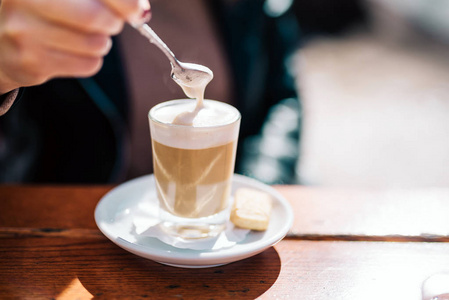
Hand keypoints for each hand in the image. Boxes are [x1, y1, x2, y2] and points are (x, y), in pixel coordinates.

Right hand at [0, 0, 150, 93]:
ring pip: (96, 44)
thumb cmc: (39, 8)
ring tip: (83, 35)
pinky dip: (91, 58)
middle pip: (96, 17)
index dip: (125, 2)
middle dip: (113, 21)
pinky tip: (72, 50)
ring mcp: (22, 34)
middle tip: (109, 21)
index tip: (137, 10)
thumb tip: (139, 11)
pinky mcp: (31, 64)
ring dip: (101, 41)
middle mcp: (21, 1)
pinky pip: (88, 64)